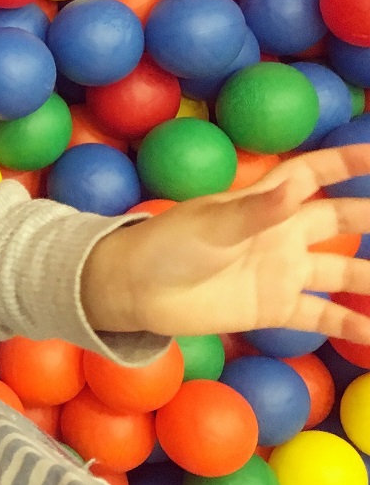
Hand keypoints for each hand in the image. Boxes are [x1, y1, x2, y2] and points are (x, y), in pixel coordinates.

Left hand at [81, 143, 369, 342]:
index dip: (346, 161)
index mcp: (264, 203)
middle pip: (341, 220)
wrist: (136, 290)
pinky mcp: (274, 306)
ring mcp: (281, 271)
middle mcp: (281, 234)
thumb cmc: (167, 246)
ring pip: (342, 272)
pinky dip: (351, 324)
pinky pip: (322, 315)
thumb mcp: (210, 226)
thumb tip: (294, 189)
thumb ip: (255, 211)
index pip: (313, 173)